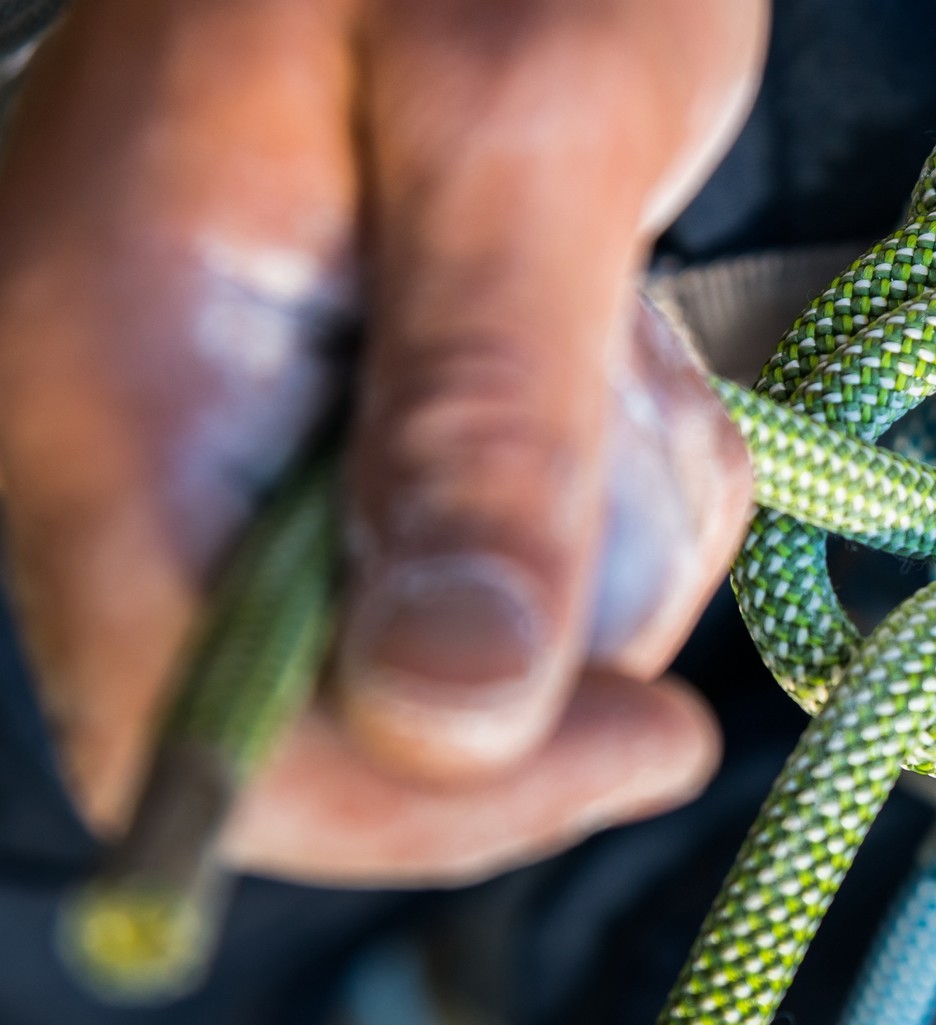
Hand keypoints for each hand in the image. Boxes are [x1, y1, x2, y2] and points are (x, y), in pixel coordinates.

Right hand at [0, 0, 764, 882]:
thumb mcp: (533, 137)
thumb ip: (479, 425)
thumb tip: (442, 715)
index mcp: (109, 357)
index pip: (181, 733)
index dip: (416, 799)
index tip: (644, 740)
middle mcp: (125, 418)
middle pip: (310, 710)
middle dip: (534, 648)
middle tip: (651, 463)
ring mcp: (224, 418)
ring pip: (415, 636)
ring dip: (581, 548)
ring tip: (626, 353)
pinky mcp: (329, 409)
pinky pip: (458, 547)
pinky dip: (580, 496)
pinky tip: (608, 352)